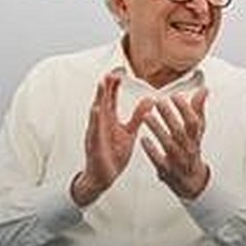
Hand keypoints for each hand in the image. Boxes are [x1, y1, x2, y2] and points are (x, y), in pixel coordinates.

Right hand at [71, 73, 153, 206]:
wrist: (104, 176)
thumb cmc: (114, 153)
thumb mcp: (129, 132)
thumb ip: (138, 116)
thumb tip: (150, 99)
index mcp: (109, 120)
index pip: (111, 98)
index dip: (114, 85)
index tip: (120, 70)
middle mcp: (101, 124)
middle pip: (102, 100)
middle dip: (105, 85)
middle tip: (111, 70)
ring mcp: (96, 133)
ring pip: (96, 112)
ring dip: (98, 97)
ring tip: (101, 83)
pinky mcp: (95, 144)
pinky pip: (95, 130)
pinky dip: (95, 119)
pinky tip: (96, 109)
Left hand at [141, 87, 210, 198]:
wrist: (191, 181)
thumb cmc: (191, 151)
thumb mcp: (197, 132)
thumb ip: (198, 110)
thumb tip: (204, 90)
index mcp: (195, 138)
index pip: (193, 122)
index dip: (185, 109)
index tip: (175, 96)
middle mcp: (188, 148)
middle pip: (180, 131)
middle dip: (170, 116)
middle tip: (159, 102)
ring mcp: (178, 160)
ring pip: (168, 144)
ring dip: (158, 130)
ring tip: (146, 116)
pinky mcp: (167, 170)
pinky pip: (159, 160)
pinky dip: (152, 151)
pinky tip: (143, 140)